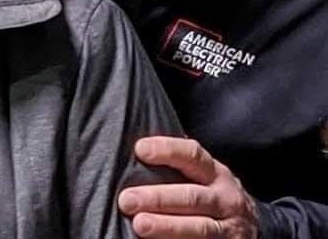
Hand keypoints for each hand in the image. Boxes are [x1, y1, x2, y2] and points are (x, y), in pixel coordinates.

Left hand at [118, 136, 257, 237]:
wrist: (250, 227)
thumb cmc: (210, 193)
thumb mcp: (203, 175)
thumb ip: (179, 162)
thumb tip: (140, 147)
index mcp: (215, 173)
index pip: (192, 154)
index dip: (166, 150)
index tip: (140, 149)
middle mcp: (225, 199)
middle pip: (191, 196)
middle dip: (157, 198)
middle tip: (126, 200)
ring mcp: (229, 229)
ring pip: (198, 227)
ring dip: (167, 226)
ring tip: (139, 224)